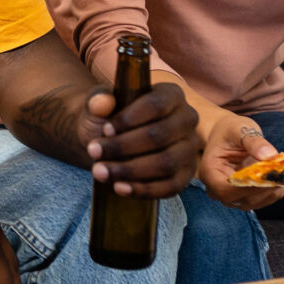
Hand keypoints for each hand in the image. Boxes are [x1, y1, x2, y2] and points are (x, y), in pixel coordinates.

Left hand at [85, 82, 200, 197]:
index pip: (156, 105)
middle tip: (94, 152)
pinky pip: (170, 186)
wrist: (112, 143)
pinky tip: (119, 188)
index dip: (129, 119)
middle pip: (159, 135)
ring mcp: (190, 148)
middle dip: (123, 146)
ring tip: (100, 171)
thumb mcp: (99, 106)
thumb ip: (98, 100)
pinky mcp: (186, 174)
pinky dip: (143, 189)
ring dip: (130, 170)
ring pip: (166, 162)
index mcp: (170, 94)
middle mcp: (186, 119)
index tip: (105, 130)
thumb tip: (102, 103)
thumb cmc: (110, 119)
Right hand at [197, 112, 283, 210]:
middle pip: (244, 199)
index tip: (271, 174)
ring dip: (273, 187)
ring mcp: (231, 197)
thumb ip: (253, 141)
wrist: (226, 136)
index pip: (227, 189)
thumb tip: (270, 155)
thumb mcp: (239, 129)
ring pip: (257, 202)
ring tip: (279, 166)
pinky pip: (265, 200)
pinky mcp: (245, 198)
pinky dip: (274, 188)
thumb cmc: (229, 131)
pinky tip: (276, 172)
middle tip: (282, 168)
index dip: (250, 186)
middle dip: (266, 186)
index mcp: (210, 173)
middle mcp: (217, 190)